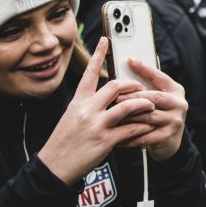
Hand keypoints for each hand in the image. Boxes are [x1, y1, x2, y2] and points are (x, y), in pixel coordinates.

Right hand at [38, 38, 155, 184]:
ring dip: (143, 104)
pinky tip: (147, 127)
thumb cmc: (64, 142)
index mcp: (78, 102)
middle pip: (115, 86)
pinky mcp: (105, 141)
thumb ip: (87, 104)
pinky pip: (130, 129)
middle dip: (132, 85)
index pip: (89, 73)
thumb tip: (103, 94)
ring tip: (151, 105)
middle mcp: (87, 110)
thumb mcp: (71, 117)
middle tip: (141, 88)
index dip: (98, 55)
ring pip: (127, 106)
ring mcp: (96, 125)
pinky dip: (141, 127)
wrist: (54, 166)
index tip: (105, 40)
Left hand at [116, 58, 189, 160]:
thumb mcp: (159, 97)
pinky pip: (145, 135)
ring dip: (130, 116)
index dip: (145, 68)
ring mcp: (175, 120)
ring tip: (114, 116)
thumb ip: (149, 84)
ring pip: (149, 116)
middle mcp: (178, 104)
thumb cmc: (158, 113)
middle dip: (133, 97)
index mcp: (175, 90)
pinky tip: (117, 134)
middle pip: (154, 97)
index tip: (129, 61)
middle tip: (116, 97)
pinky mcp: (168, 136)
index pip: (159, 77)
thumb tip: (132, 62)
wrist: (170, 141)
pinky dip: (129, 135)